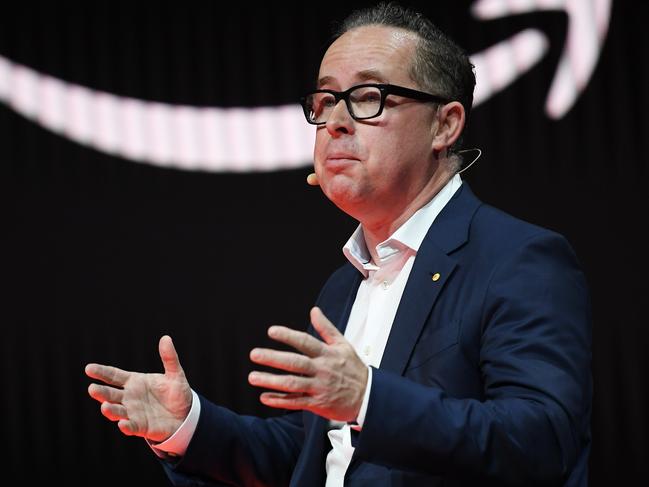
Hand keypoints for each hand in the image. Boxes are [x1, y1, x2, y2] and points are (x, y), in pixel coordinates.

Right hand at [85, 335, 192, 442]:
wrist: (186, 415)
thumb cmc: (176, 392)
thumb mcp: (175, 374)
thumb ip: (169, 358)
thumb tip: (165, 338)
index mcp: (134, 382)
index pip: (113, 376)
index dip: (101, 372)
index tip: (89, 368)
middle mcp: (129, 397)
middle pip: (111, 394)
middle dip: (101, 392)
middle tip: (92, 389)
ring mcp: (133, 413)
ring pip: (117, 411)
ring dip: (110, 410)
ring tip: (105, 406)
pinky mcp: (141, 427)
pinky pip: (132, 427)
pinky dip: (126, 426)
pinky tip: (123, 424)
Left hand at [248, 306, 367, 421]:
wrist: (368, 397)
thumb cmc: (354, 369)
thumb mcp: (344, 345)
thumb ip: (326, 328)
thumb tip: (314, 310)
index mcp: (327, 353)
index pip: (305, 342)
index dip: (288, 335)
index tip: (271, 331)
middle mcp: (322, 369)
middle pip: (295, 363)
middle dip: (273, 358)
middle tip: (254, 354)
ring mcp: (319, 387)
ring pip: (292, 383)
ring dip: (271, 381)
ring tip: (253, 377)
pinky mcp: (318, 404)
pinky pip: (296, 402)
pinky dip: (280, 401)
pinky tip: (264, 398)